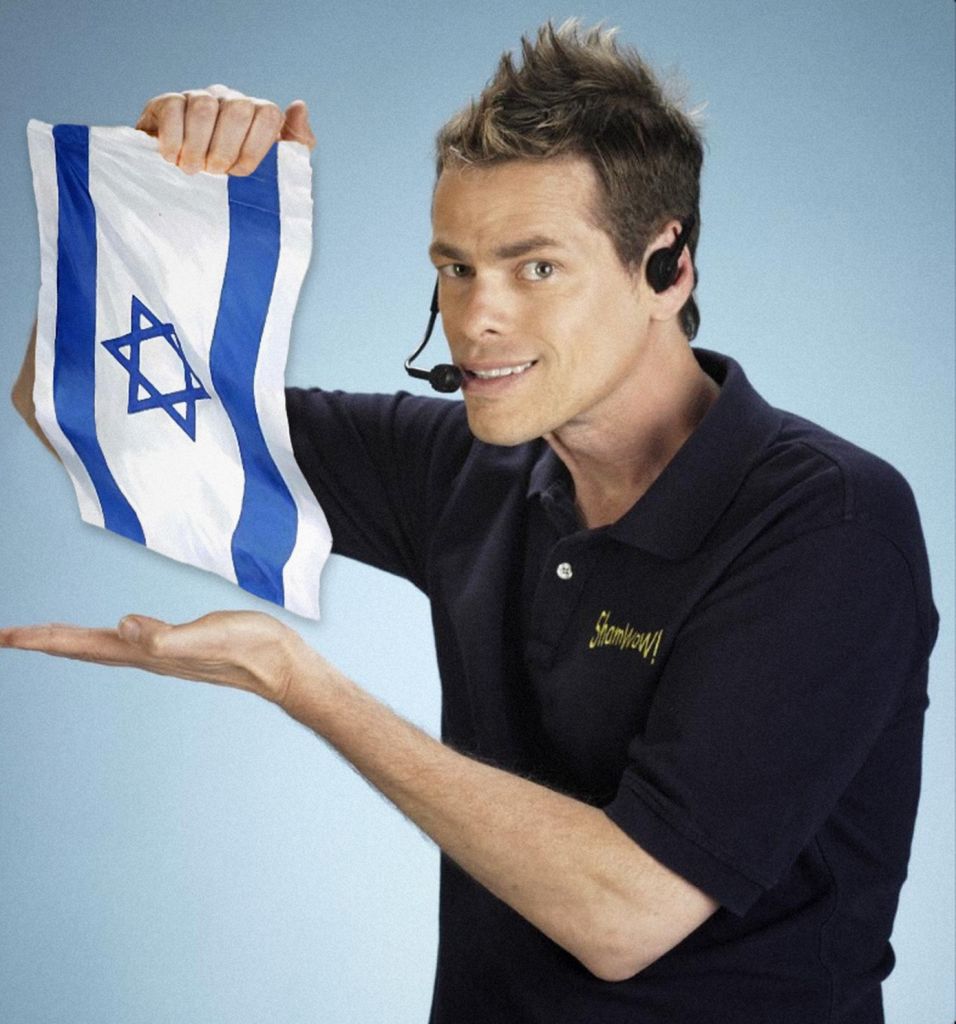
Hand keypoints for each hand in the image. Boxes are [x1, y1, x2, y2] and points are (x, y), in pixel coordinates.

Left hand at [0, 611, 308, 704]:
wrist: (282, 665)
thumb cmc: (250, 649)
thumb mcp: (208, 634)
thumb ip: (164, 636)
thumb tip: (122, 626)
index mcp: (147, 653)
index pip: (84, 645)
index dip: (44, 639)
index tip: (6, 636)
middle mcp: (148, 656)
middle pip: (85, 649)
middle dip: (46, 642)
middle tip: (7, 636)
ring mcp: (163, 653)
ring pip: (104, 647)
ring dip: (72, 641)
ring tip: (46, 636)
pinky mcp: (179, 645)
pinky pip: (129, 641)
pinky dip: (108, 636)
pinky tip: (114, 632)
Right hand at [134, 84, 315, 175]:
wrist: (191, 197)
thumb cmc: (238, 187)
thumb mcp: (275, 174)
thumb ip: (296, 144)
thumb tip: (298, 107)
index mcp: (258, 114)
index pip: (267, 114)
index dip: (255, 148)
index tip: (241, 174)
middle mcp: (230, 100)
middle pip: (237, 109)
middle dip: (226, 148)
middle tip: (215, 172)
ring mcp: (198, 98)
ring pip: (204, 107)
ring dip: (198, 147)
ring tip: (192, 170)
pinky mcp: (166, 103)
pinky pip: (172, 108)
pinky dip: (173, 139)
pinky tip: (172, 158)